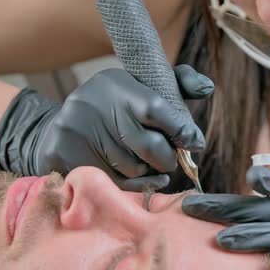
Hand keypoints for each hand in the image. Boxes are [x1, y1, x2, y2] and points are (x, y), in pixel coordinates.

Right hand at [0, 65, 212, 190]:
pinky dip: (136, 186)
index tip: (194, 142)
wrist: (64, 127)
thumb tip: (207, 88)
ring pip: (134, 169)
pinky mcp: (62, 155)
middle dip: (168, 158)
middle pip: (149, 145)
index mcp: (116, 83)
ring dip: (149, 172)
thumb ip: (177, 86)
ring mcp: (75, 129)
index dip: (181, 130)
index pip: (156, 109)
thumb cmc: (116, 109)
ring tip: (145, 164)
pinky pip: (113, 182)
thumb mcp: (143, 89)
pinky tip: (141, 179)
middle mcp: (92, 103)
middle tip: (170, 160)